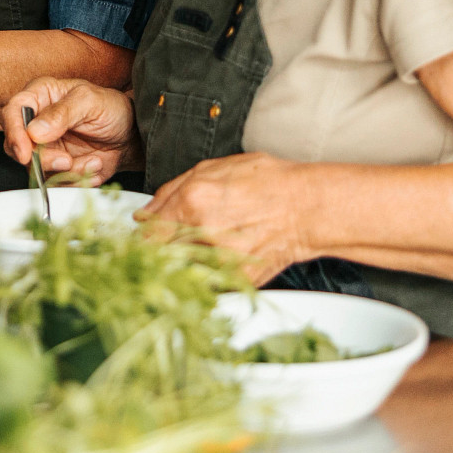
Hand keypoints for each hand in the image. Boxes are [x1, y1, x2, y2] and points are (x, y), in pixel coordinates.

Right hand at [1, 79, 138, 184]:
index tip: (25, 152)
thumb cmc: (112, 109)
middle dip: (43, 159)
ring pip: (36, 168)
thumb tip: (34, 131)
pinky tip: (94, 164)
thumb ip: (62, 113)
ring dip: (67, 171)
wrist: (131, 135)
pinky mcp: (56, 167)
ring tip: (93, 160)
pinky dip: (77, 178)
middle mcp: (37, 122)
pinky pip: (55, 181)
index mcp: (40, 96)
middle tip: (67, 161)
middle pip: (17, 146)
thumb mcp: (91, 101)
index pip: (13, 112)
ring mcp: (46, 147)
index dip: (14, 133)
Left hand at [139, 151, 315, 284]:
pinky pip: (208, 283)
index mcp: (192, 200)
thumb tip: (146, 212)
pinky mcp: (237, 279)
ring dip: (183, 264)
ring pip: (181, 271)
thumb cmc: (267, 183)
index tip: (144, 239)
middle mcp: (202, 231)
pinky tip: (220, 259)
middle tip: (175, 244)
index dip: (145, 236)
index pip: (149, 231)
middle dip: (161, 251)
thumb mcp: (214, 169)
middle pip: (160, 253)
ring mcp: (221, 258)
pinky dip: (207, 276)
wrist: (308, 207)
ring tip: (205, 249)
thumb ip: (172, 190)